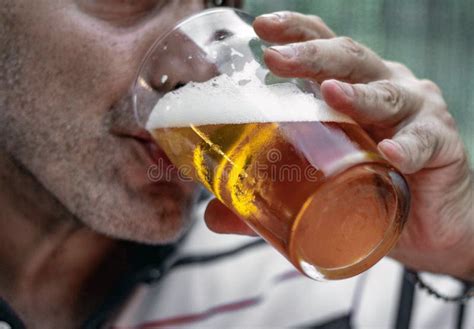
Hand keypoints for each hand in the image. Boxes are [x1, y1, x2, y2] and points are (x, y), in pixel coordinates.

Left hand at [205, 11, 473, 280]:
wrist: (430, 227)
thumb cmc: (370, 192)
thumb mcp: (319, 187)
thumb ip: (269, 197)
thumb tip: (213, 216)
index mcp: (350, 91)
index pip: (324, 48)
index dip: (296, 32)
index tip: (261, 28)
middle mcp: (383, 88)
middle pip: (350, 58)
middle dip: (312, 55)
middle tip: (276, 59)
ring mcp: (416, 113)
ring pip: (387, 92)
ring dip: (357, 94)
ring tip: (330, 95)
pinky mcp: (442, 145)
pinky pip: (425, 141)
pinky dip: (408, 145)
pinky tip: (390, 153)